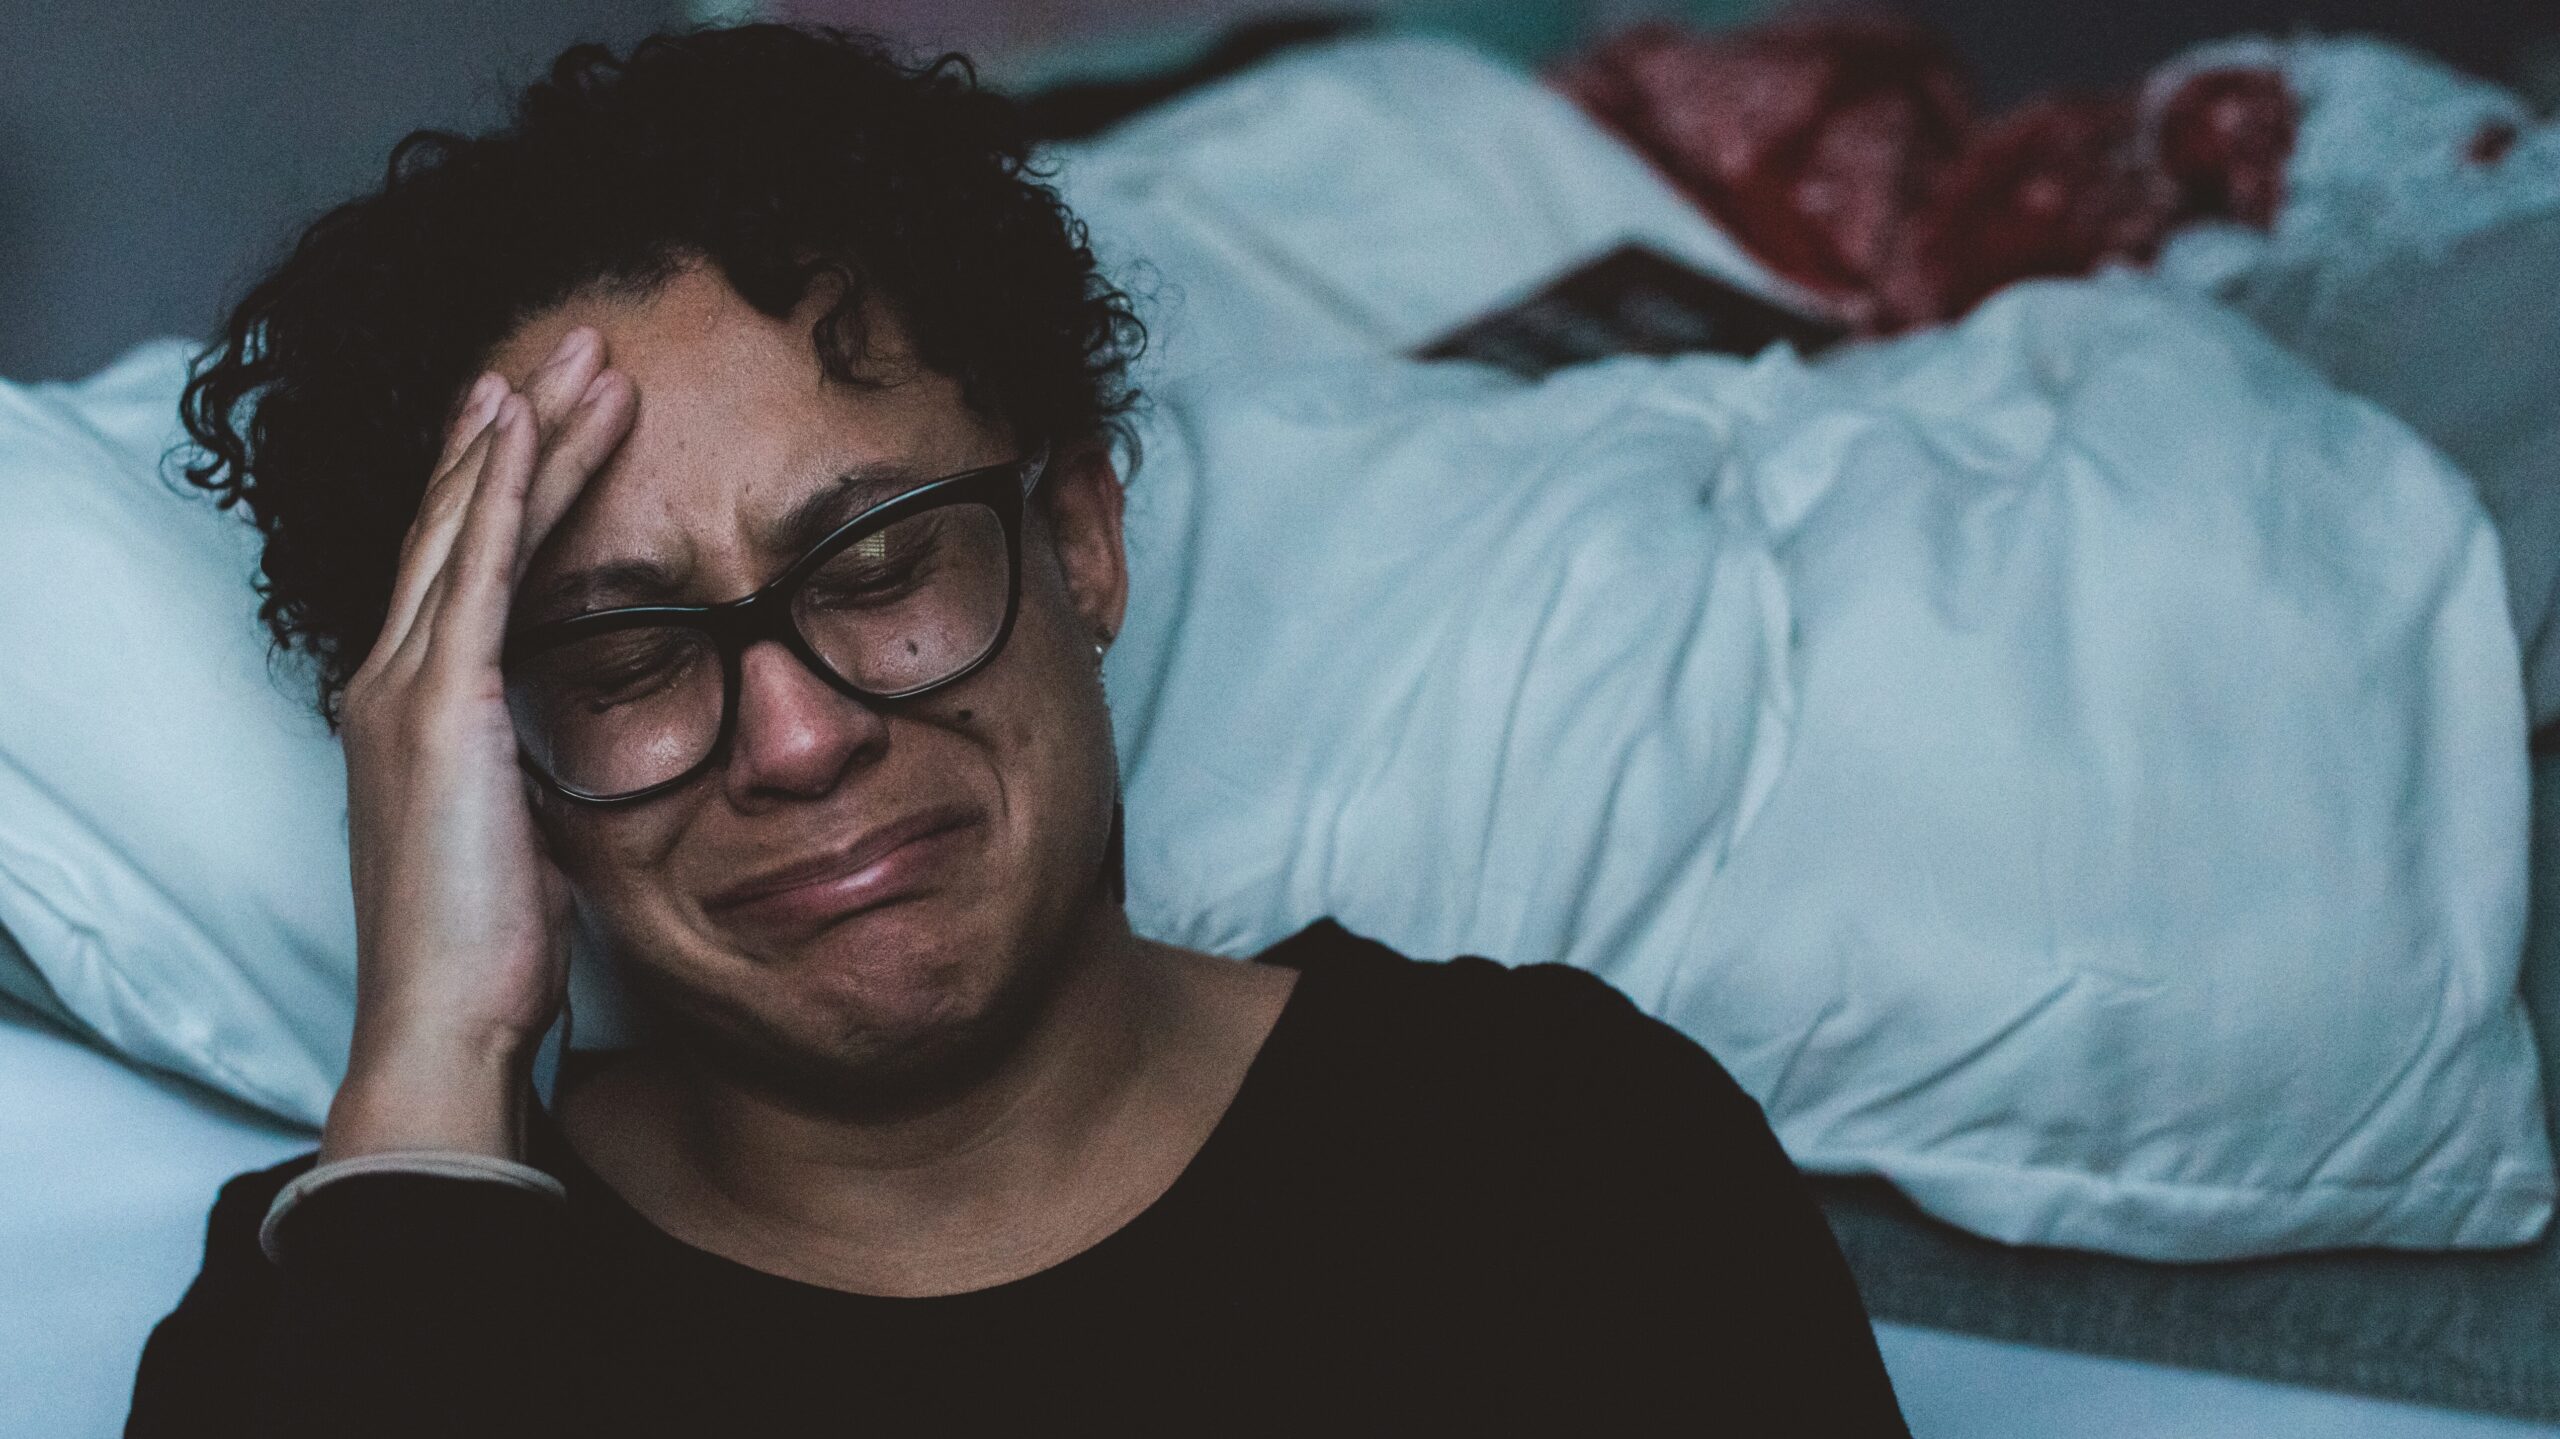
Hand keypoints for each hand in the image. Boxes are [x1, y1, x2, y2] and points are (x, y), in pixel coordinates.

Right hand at [321, 329, 635, 1162]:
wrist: (446, 1023)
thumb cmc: (489, 952)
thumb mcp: (523, 834)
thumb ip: (533, 769)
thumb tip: (578, 743)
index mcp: (415, 712)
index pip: (460, 566)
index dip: (502, 482)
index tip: (551, 416)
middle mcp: (391, 681)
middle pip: (457, 521)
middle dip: (519, 429)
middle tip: (576, 349)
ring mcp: (405, 688)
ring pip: (469, 524)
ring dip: (528, 433)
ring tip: (583, 357)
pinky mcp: (440, 706)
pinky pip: (476, 570)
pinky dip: (503, 488)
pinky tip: (532, 424)